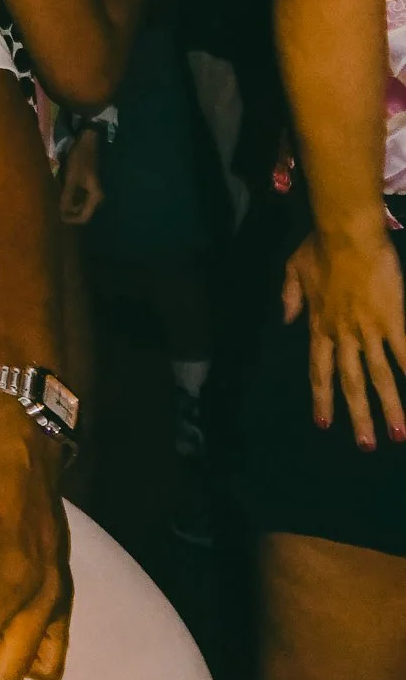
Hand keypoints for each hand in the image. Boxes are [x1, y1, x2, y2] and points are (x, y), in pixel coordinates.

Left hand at [57, 122, 105, 227]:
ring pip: (78, 206)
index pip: (84, 218)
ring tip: (54, 201)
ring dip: (66, 205)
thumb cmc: (79, 160)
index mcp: (95, 197)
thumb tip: (61, 213)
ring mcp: (91, 192)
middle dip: (67, 213)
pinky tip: (58, 193)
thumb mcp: (71, 178)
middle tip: (52, 209)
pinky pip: (77, 198)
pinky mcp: (86, 187)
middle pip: (81, 213)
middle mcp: (96, 197)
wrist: (87, 143)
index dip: (70, 220)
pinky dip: (68, 198)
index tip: (56, 217)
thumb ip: (67, 196)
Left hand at [284, 222, 405, 448]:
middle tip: (365, 445)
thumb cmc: (320, 246)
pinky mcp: (393, 319)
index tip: (323, 423)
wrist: (345, 234)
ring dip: (389, 408)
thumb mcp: (293, 269)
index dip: (321, 398)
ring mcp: (368, 329)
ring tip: (398, 434)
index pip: (318, 370)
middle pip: (350, 383)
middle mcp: (343, 334)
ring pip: (379, 377)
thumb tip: (286, 318)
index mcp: (319, 326)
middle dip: (358, 416)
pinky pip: (405, 354)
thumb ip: (290, 296)